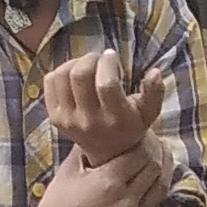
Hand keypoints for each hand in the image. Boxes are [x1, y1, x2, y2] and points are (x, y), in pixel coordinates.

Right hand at [14, 146, 172, 206]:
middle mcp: (125, 200)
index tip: (144, 134)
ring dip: (168, 173)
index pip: (141, 154)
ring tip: (166, 160)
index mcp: (109, 180)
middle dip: (158, 153)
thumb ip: (90, 146)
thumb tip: (107, 128)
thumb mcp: (71, 167)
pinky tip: (176, 204)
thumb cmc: (58, 199)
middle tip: (157, 144)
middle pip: (155, 169)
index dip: (146, 141)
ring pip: (162, 190)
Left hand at [42, 44, 166, 166]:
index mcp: (115, 119)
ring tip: (88, 65)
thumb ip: (155, 92)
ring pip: (62, 75)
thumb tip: (155, 72)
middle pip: (80, 75)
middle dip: (91, 58)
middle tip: (100, 58)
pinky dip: (61, 70)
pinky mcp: (54, 117)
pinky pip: (50, 81)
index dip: (107, 63)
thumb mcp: (149, 112)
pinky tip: (75, 74)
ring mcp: (68, 121)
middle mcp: (90, 122)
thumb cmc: (130, 125)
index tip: (112, 55)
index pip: (106, 84)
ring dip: (75, 61)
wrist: (108, 151)